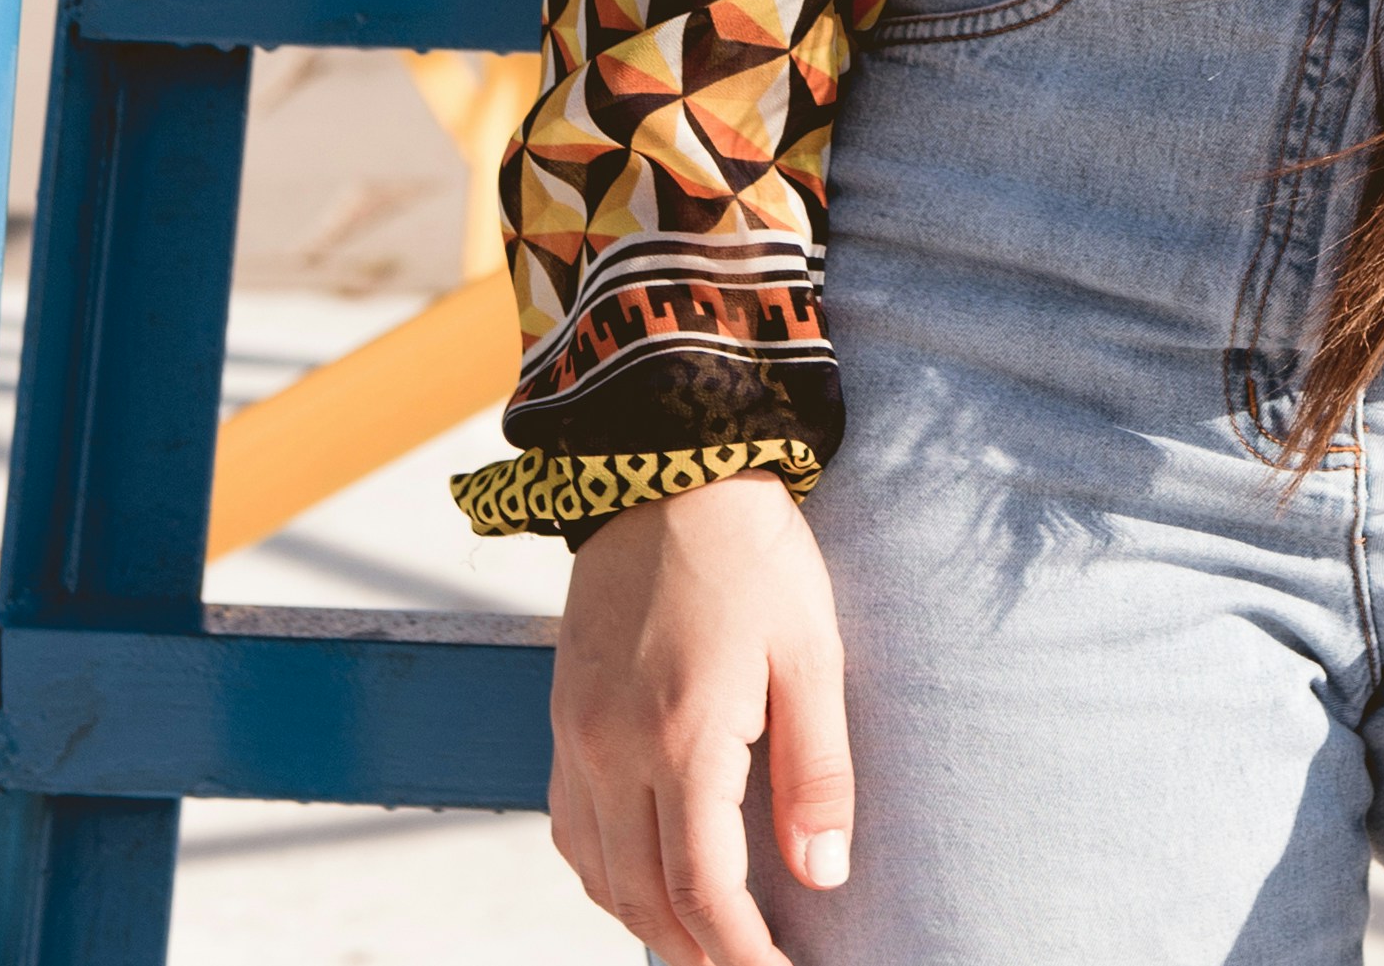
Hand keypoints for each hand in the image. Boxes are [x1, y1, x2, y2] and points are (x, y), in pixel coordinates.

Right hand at [551, 475, 852, 965]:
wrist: (661, 468)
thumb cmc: (752, 554)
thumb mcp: (812, 653)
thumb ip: (819, 771)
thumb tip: (822, 874)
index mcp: (683, 737)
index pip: (705, 891)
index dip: (744, 954)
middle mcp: (611, 749)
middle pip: (643, 898)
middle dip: (698, 951)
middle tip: (750, 965)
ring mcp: (575, 735)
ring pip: (596, 874)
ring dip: (647, 922)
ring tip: (705, 941)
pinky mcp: (560, 717)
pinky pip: (569, 830)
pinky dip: (606, 875)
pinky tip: (645, 878)